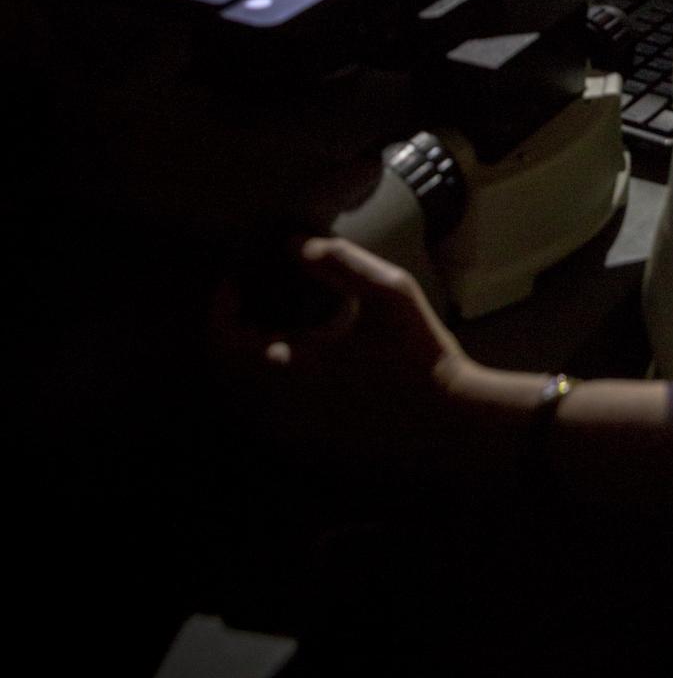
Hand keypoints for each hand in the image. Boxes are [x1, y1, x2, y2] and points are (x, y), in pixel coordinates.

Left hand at [210, 237, 481, 487]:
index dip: (221, 305)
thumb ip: (339, 262)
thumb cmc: (418, 352)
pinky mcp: (314, 433)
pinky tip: (305, 346)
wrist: (446, 418)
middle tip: (254, 292)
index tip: (238, 279)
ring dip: (254, 349)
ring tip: (278, 315)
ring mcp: (297, 422)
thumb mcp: (387, 291)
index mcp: (293, 363)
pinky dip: (275, 370)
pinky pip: (273, 400)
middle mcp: (283, 399)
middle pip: (230, 364)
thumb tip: (293, 244)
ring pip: (251, 384)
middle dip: (234, 325)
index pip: (225, 339)